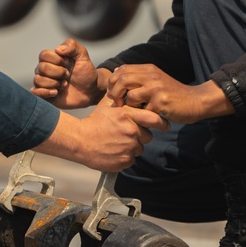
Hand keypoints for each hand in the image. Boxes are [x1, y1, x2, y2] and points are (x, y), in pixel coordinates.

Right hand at [31, 39, 105, 107]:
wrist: (90, 91)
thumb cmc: (85, 73)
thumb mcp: (83, 56)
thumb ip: (72, 46)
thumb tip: (58, 49)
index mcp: (52, 59)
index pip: (44, 54)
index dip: (57, 60)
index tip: (68, 63)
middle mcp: (45, 70)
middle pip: (41, 68)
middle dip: (58, 72)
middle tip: (68, 75)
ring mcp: (44, 82)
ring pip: (38, 80)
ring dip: (54, 83)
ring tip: (65, 85)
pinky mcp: (44, 95)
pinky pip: (35, 92)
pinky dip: (45, 92)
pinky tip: (56, 92)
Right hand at [36, 97, 169, 172]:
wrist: (79, 140)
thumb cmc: (93, 121)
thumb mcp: (106, 105)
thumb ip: (120, 98)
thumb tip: (125, 86)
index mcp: (128, 115)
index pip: (154, 119)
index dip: (162, 123)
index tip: (166, 124)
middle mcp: (131, 131)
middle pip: (148, 136)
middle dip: (141, 135)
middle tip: (126, 133)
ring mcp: (129, 147)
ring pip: (139, 148)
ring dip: (132, 146)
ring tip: (117, 142)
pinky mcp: (125, 160)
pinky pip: (132, 159)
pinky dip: (125, 156)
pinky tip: (114, 150)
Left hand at [106, 63, 233, 123]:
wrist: (195, 101)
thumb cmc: (172, 93)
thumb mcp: (156, 80)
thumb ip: (139, 77)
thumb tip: (116, 73)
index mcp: (149, 69)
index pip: (122, 69)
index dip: (113, 81)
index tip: (113, 93)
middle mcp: (152, 76)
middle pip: (122, 79)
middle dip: (115, 93)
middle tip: (117, 103)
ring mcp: (157, 89)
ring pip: (131, 96)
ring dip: (129, 106)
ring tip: (133, 111)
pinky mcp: (161, 102)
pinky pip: (143, 110)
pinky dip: (141, 115)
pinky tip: (145, 117)